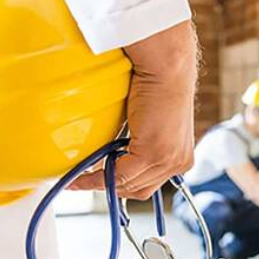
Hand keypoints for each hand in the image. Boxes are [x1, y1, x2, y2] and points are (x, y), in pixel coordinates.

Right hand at [69, 20, 197, 199]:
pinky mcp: (152, 154)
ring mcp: (167, 160)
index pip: (149, 185)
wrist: (165, 68)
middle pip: (138, 190)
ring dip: (99, 185)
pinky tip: (81, 176)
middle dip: (110, 188)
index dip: (122, 187)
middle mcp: (179, 163)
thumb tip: (112, 156)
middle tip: (84, 181)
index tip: (100, 184)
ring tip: (77, 180)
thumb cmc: (157, 86)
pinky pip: (118, 175)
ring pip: (126, 185)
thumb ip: (139, 144)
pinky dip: (96, 178)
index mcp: (181, 157)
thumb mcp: (151, 124)